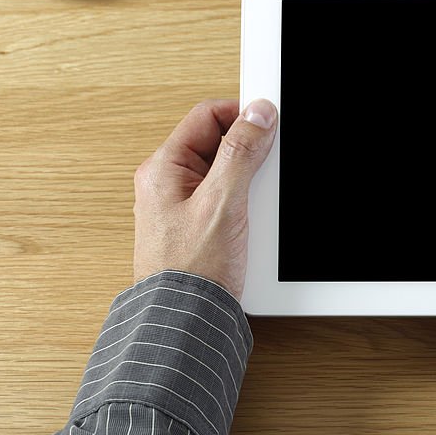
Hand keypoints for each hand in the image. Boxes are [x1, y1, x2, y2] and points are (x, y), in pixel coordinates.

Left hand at [133, 99, 277, 299]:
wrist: (186, 320)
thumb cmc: (192, 270)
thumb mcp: (223, 202)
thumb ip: (241, 152)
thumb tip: (258, 114)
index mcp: (164, 168)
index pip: (207, 115)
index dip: (242, 114)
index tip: (271, 124)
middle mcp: (169, 183)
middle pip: (219, 142)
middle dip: (250, 152)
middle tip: (266, 170)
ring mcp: (182, 204)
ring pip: (226, 171)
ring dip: (250, 181)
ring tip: (255, 205)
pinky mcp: (198, 225)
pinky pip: (227, 198)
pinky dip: (246, 203)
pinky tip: (253, 221)